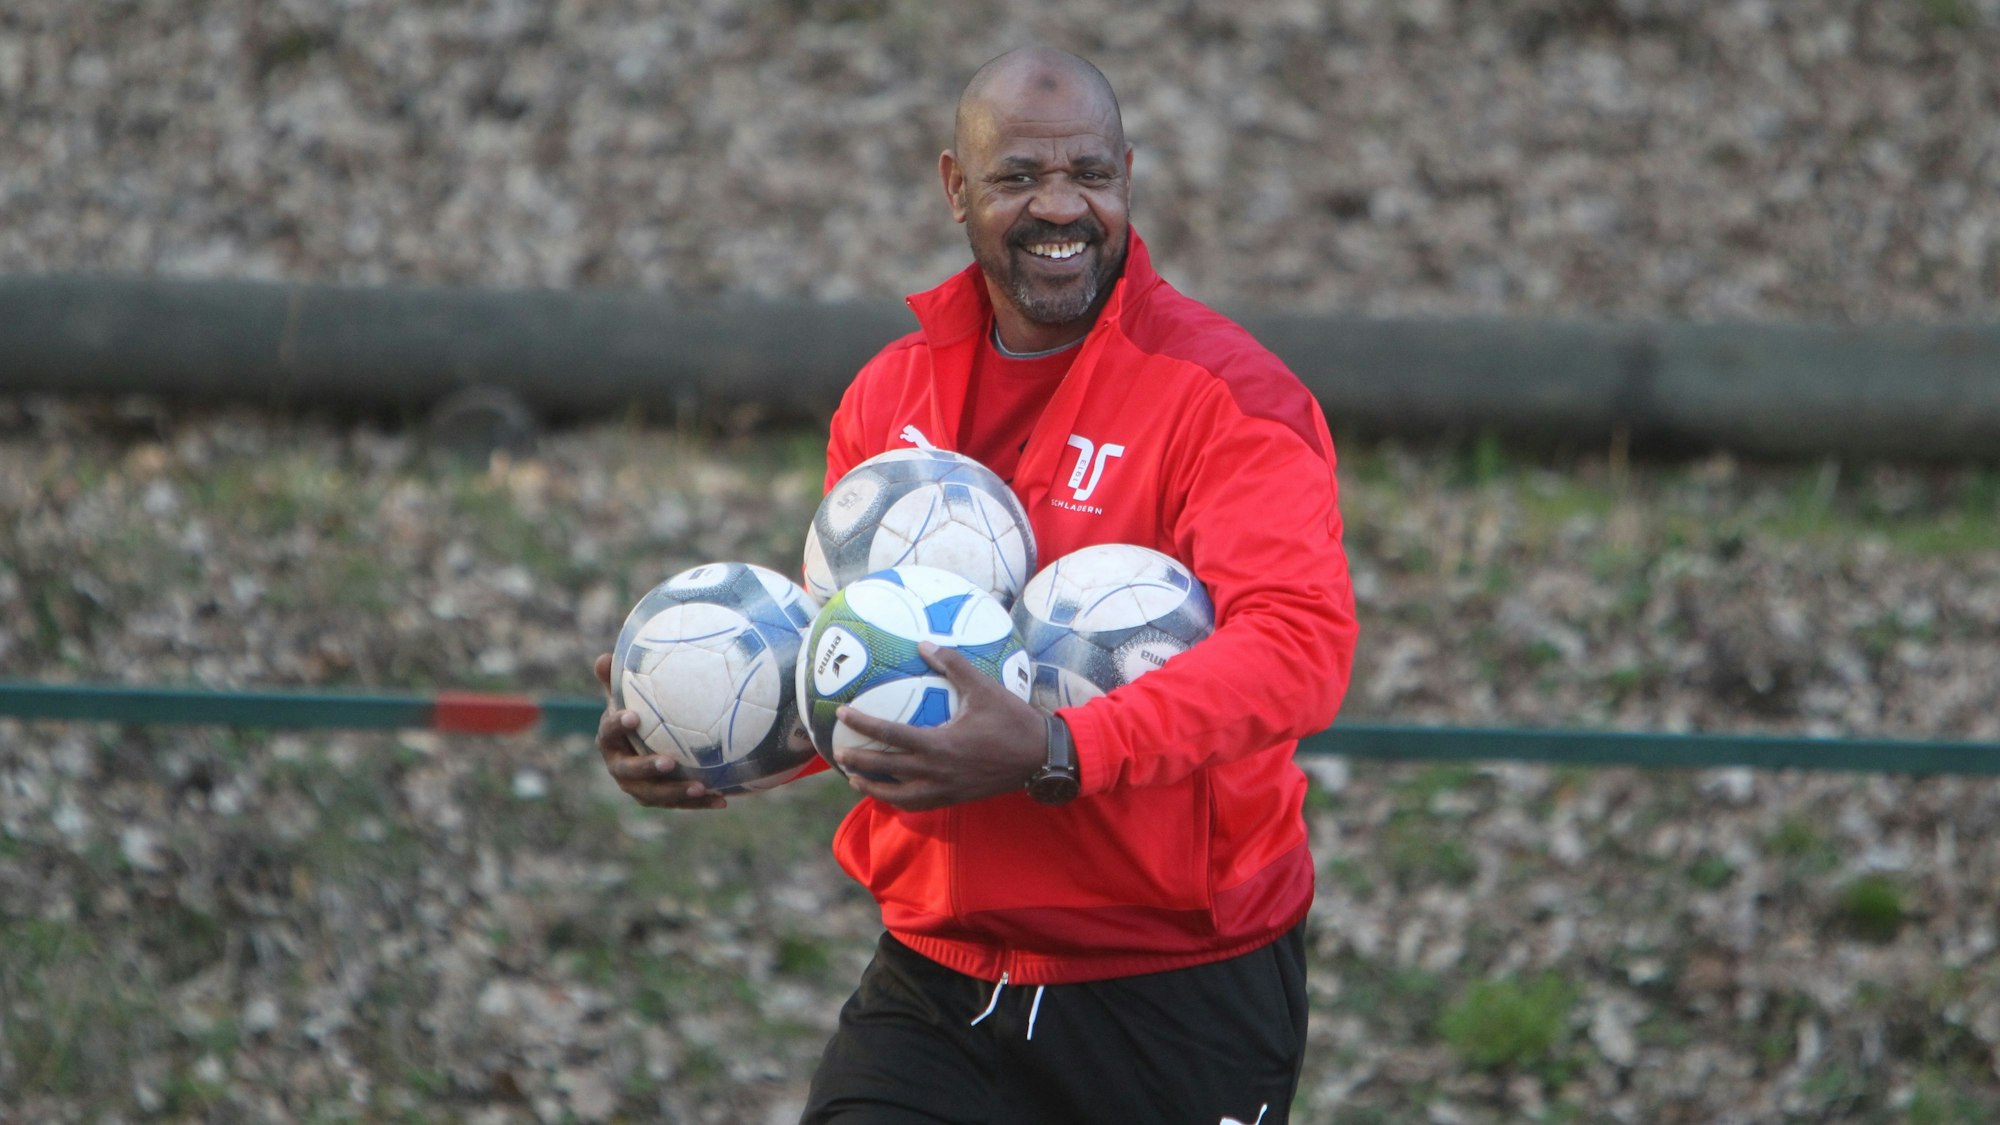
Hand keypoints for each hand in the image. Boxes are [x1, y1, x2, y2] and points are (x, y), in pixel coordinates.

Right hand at [593, 652, 727, 810]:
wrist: (641, 742)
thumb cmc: (638, 712)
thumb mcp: (627, 695)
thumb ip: (618, 679)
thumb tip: (603, 656)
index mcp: (609, 739)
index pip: (609, 732)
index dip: (618, 725)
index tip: (634, 716)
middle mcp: (619, 766)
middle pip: (629, 771)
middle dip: (647, 768)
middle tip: (668, 762)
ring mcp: (637, 786)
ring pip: (654, 794)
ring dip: (676, 792)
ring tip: (700, 786)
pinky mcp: (657, 798)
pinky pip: (678, 803)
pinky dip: (699, 802)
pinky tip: (722, 800)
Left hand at [833, 642, 1046, 811]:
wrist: (1041, 758)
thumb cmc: (1013, 720)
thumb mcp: (984, 688)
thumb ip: (952, 665)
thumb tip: (924, 644)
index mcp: (940, 745)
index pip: (891, 735)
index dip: (863, 724)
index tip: (842, 714)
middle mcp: (937, 772)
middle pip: (886, 770)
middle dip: (858, 761)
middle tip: (837, 751)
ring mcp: (945, 789)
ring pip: (898, 796)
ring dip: (873, 788)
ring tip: (854, 778)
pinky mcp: (955, 799)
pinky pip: (919, 804)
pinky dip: (899, 800)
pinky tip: (891, 792)